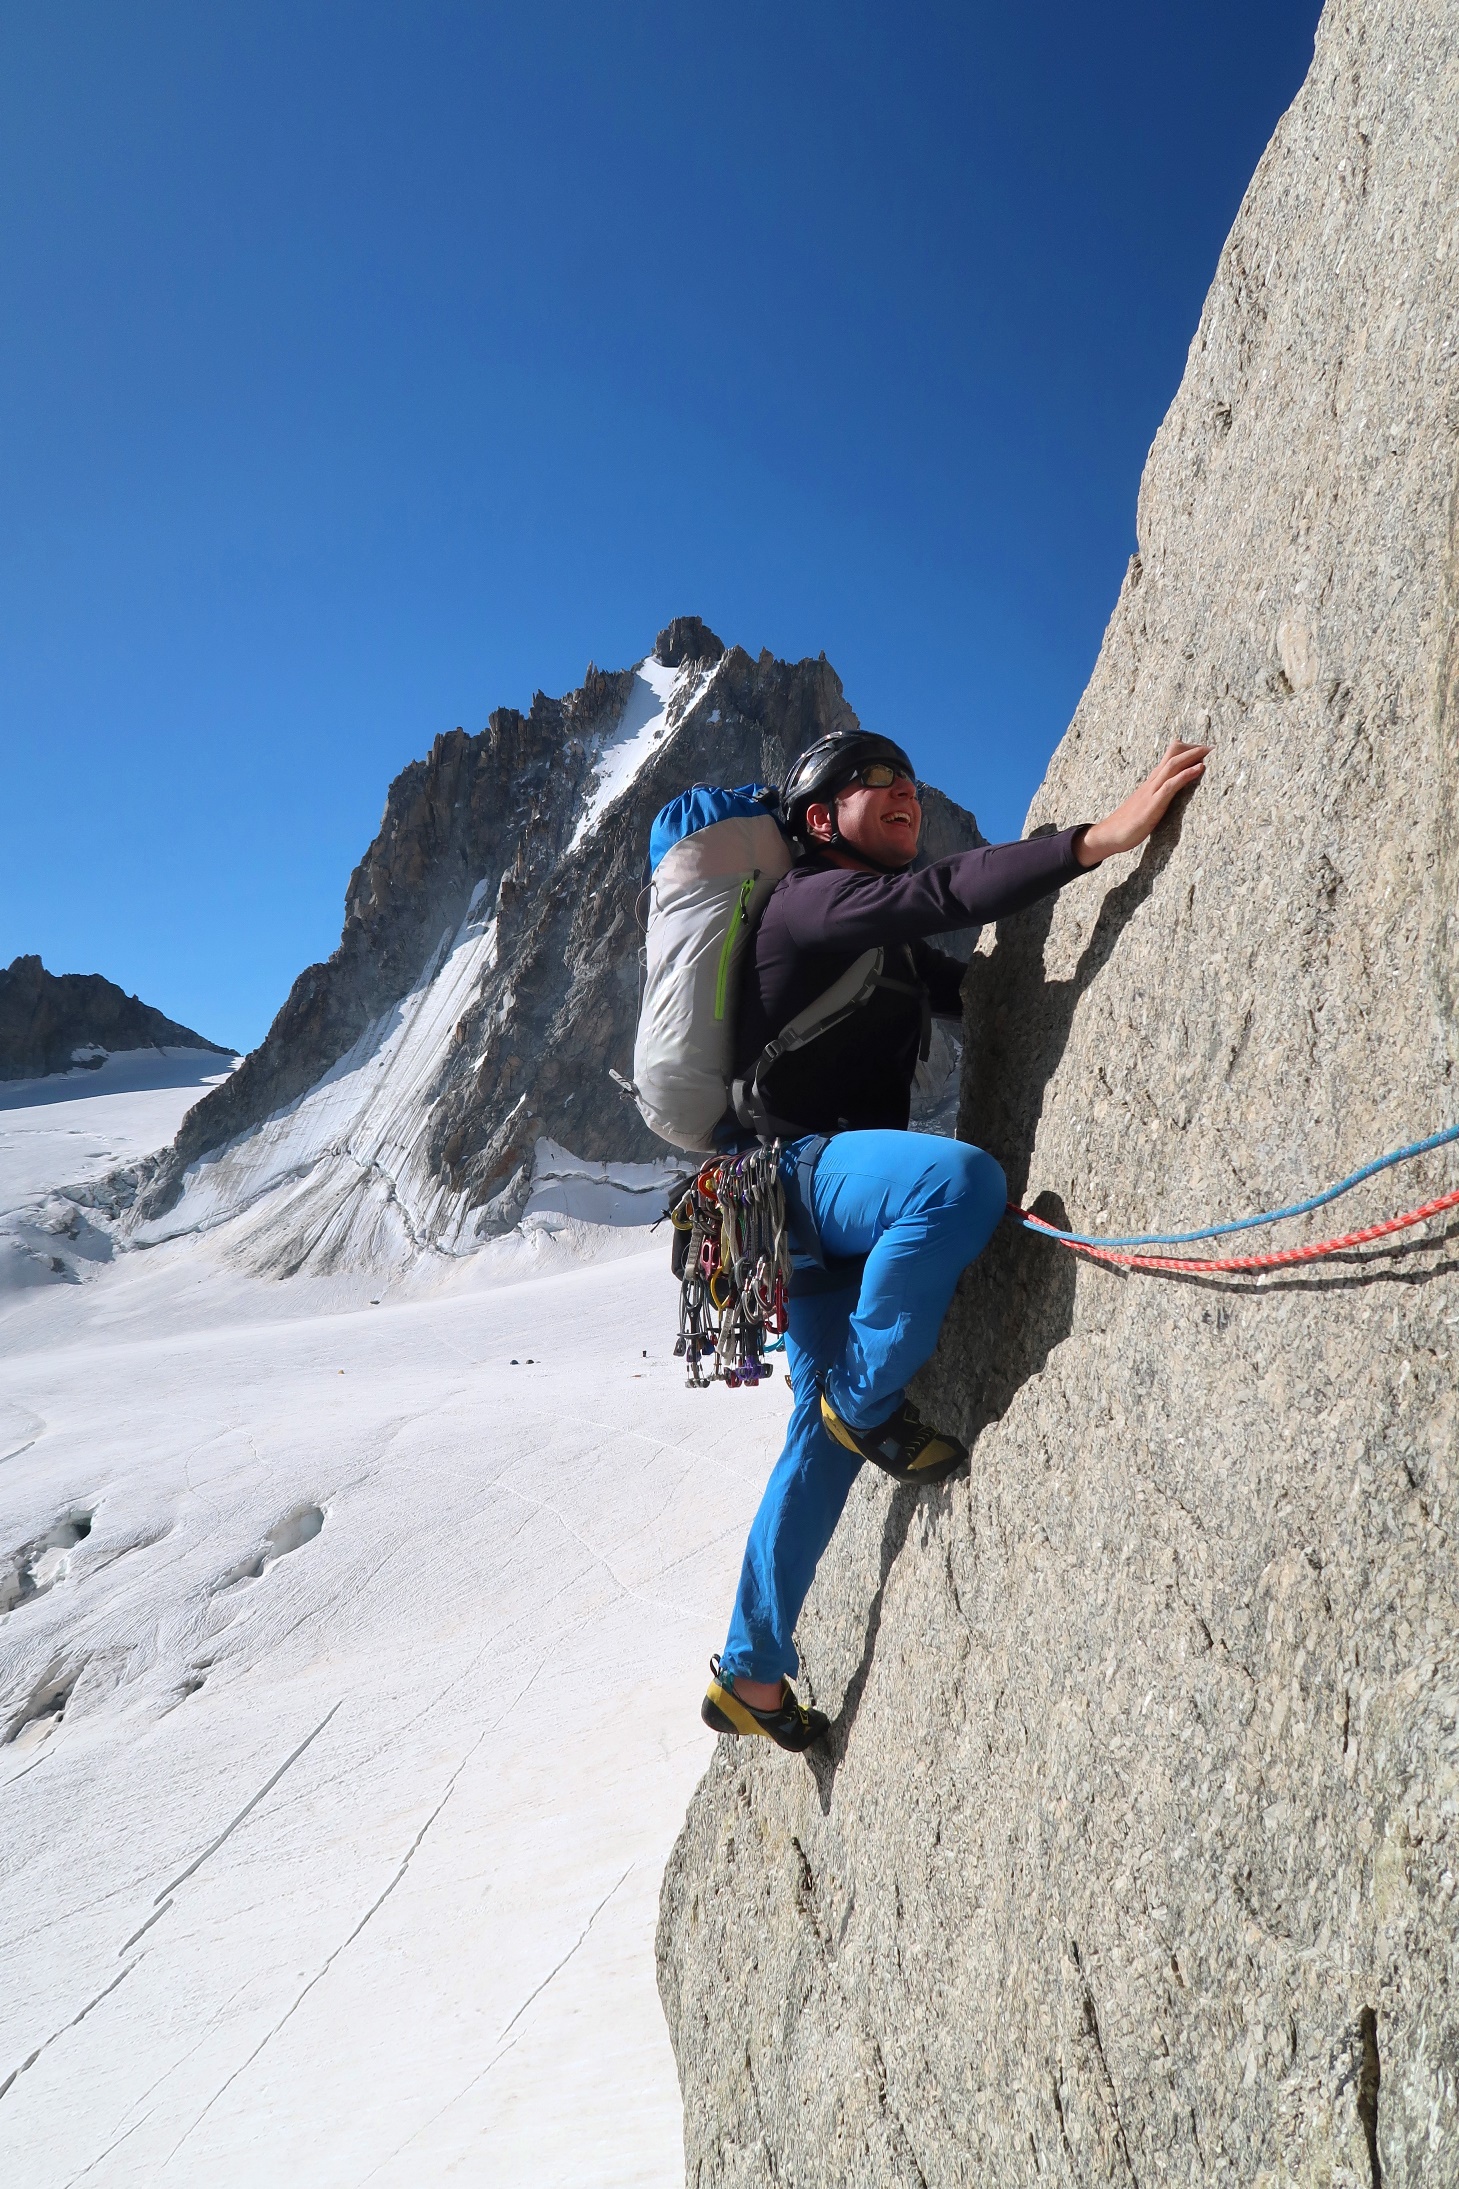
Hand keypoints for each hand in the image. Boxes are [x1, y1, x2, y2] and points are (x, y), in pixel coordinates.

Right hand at [1073, 738, 1210, 866]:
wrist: (1109, 835)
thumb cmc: (1127, 823)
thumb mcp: (1145, 806)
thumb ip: (1156, 798)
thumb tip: (1169, 795)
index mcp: (1151, 783)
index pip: (1168, 759)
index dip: (1185, 751)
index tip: (1201, 750)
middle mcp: (1151, 783)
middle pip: (1172, 756)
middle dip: (1192, 749)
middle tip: (1210, 746)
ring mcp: (1151, 792)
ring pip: (1172, 765)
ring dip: (1192, 756)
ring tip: (1208, 751)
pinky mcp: (1153, 804)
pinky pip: (1171, 785)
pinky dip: (1186, 774)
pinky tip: (1199, 768)